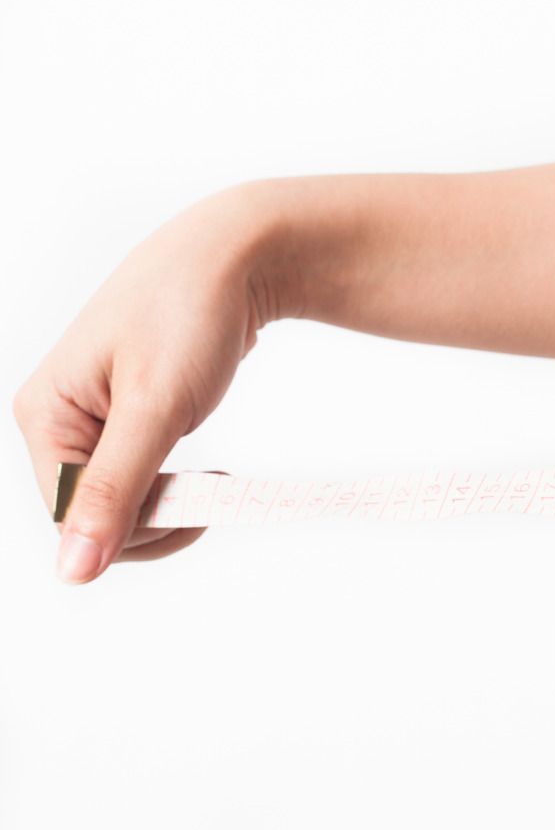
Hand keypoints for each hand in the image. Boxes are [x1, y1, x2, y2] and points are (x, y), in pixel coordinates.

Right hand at [12, 185, 288, 582]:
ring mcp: (89, 421)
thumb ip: (116, 491)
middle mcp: (56, 420)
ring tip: (217, 482)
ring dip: (170, 506)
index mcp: (44, 414)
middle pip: (92, 517)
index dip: (134, 530)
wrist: (235, 259)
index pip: (69, 517)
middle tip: (215, 490)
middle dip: (155, 518)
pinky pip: (140, 481)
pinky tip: (207, 476)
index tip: (199, 510)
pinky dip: (174, 489)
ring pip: (120, 505)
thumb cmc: (190, 314)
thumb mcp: (155, 408)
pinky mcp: (125, 420)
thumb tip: (72, 571)